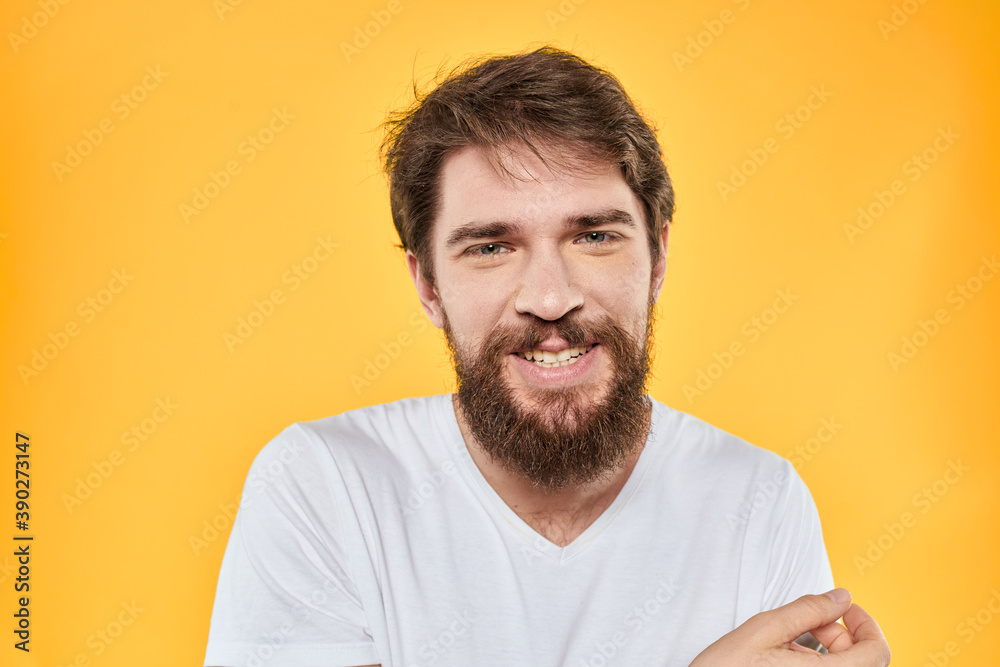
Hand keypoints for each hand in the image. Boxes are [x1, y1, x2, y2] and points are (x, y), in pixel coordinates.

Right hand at [689, 588, 890, 665]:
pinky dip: (819, 665)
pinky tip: (791, 659)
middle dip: (843, 633)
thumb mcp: (764, 630)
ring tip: (793, 642)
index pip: (877, 651)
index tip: (845, 608)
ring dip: (831, 651)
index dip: (866, 623)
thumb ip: (808, 610)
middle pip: (864, 661)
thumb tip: (839, 597)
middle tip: (811, 621)